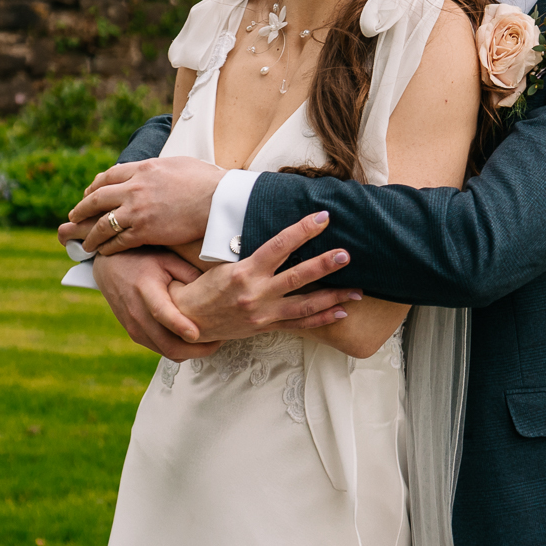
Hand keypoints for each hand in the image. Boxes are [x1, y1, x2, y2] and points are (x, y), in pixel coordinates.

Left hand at [63, 158, 227, 254]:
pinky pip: (117, 241)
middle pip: (97, 198)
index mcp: (142, 169)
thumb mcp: (177, 164)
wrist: (217, 200)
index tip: (89, 192)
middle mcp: (134, 188)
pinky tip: (103, 252)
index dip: (94, 186)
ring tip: (85, 242)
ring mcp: (137, 211)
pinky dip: (107, 247)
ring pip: (103, 223)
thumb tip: (157, 169)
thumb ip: (159, 168)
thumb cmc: (206, 181)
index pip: (108, 176)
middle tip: (74, 216)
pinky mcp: (144, 231)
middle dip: (82, 209)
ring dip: (91, 234)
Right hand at [93, 248, 222, 361]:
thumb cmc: (143, 260)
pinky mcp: (135, 335)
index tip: (197, 334)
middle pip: (166, 343)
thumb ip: (189, 274)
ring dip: (190, 352)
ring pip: (166, 351)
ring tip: (212, 342)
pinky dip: (179, 350)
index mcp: (145, 289)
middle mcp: (136, 313)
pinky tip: (194, 341)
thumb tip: (215, 290)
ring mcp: (133, 327)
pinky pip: (160, 349)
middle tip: (220, 341)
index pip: (161, 312)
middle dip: (196, 349)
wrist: (109, 268)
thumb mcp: (167, 259)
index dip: (179, 325)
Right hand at [172, 212, 361, 342]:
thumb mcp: (224, 264)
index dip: (303, 230)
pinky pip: (299, 325)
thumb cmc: (205, 287)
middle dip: (324, 265)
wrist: (188, 320)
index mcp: (244, 272)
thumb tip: (282, 234)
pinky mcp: (265, 328)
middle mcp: (255, 294)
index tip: (322, 218)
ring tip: (357, 290)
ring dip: (333, 296)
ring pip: (304, 305)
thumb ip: (253, 254)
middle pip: (297, 277)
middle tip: (346, 254)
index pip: (280, 246)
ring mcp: (263, 314)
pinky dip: (321, 319)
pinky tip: (341, 312)